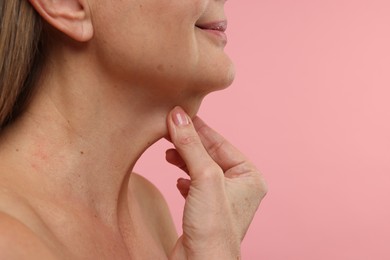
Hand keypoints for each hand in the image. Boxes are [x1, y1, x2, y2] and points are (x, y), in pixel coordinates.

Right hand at [167, 107, 266, 259]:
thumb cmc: (213, 228)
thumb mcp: (204, 178)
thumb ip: (191, 145)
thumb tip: (178, 116)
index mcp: (249, 176)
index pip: (221, 143)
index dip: (199, 128)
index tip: (180, 114)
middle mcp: (239, 187)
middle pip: (209, 155)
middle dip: (188, 144)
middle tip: (168, 129)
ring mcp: (223, 199)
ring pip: (201, 169)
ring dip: (184, 159)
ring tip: (167, 152)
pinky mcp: (207, 210)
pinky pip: (196, 186)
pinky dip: (185, 179)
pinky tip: (177, 179)